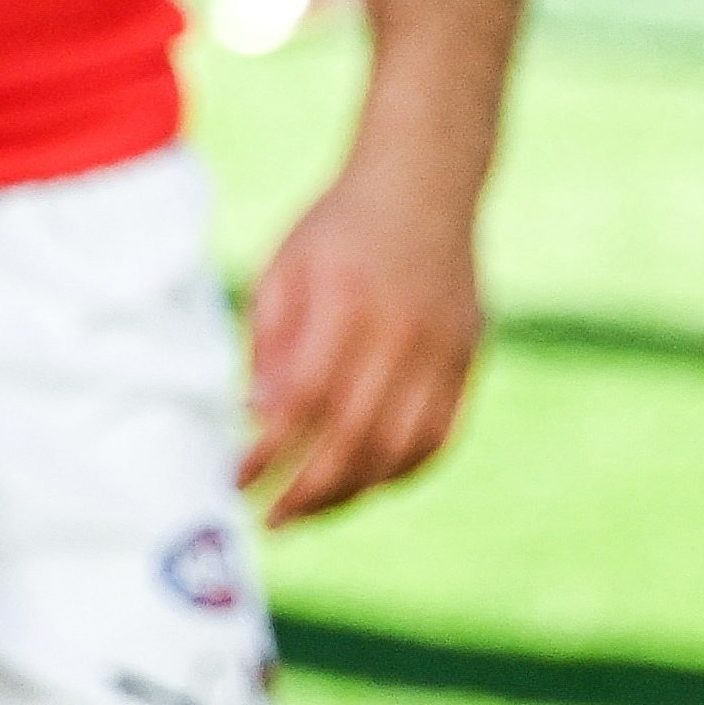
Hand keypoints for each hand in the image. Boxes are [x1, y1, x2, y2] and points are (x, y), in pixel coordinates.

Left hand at [238, 144, 484, 522]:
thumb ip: (270, 339)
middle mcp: (402, 336)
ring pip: (402, 448)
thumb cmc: (337, 228)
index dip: (268, 452)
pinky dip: (402, 471)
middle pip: (355, 438)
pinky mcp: (468, 359)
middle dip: (307, 491)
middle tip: (270, 520)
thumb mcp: (284, 268)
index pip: (302, 402)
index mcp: (346, 307)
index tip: (235, 480)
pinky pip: (441, 436)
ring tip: (310, 512)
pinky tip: (366, 485)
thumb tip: (255, 415)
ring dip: (353, 492)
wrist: (423, 185)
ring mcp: (443, 351)